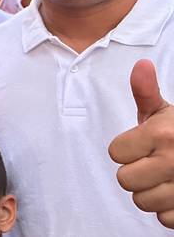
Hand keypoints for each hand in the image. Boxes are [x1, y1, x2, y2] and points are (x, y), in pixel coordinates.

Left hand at [109, 59, 173, 227]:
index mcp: (162, 134)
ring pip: (143, 202)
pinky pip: (164, 219)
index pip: (115, 153)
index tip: (142, 145)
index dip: (126, 150)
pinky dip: (168, 210)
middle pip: (125, 181)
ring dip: (151, 192)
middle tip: (152, 163)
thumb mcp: (166, 111)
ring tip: (165, 178)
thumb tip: (141, 65)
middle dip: (135, 173)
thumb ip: (146, 92)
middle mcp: (173, 161)